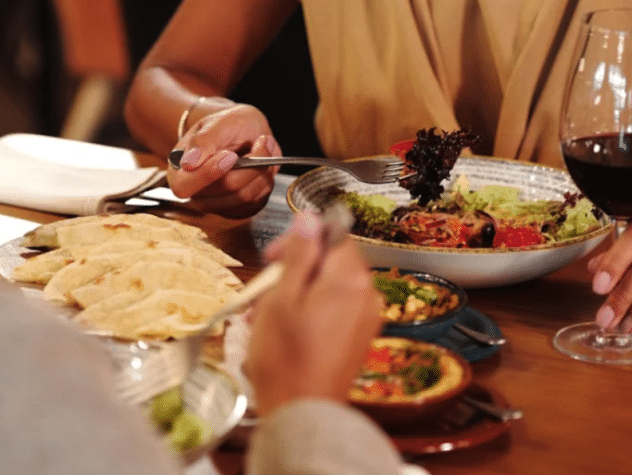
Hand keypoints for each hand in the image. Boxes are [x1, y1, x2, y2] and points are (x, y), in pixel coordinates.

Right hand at [167, 103, 281, 217]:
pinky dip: (266, 180)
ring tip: (262, 148)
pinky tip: (262, 165)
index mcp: (179, 173)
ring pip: (246, 195)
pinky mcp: (239, 210)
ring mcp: (218, 205)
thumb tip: (188, 164)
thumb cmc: (226, 127)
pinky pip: (258, 201)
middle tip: (259, 142)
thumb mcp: (215, 124)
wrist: (244, 132)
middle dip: (249, 164)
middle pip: (226, 189)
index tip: (230, 155)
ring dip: (261, 170)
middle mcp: (196, 195)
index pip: (184, 187)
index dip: (208, 173)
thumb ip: (201, 142)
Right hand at [244, 212, 382, 415]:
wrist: (302, 412)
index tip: (272, 256)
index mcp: (350, 279)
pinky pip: (335, 309)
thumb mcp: (282, 297)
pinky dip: (310, 311)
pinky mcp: (359, 338)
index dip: (300, 240)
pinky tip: (284, 329)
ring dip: (297, 292)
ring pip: (330, 286)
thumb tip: (310, 219)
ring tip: (266, 316)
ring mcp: (366, 318)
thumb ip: (299, 254)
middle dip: (294, 270)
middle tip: (263, 290)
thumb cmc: (286, 359)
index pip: (333, 235)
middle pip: (331, 262)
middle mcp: (367, 295)